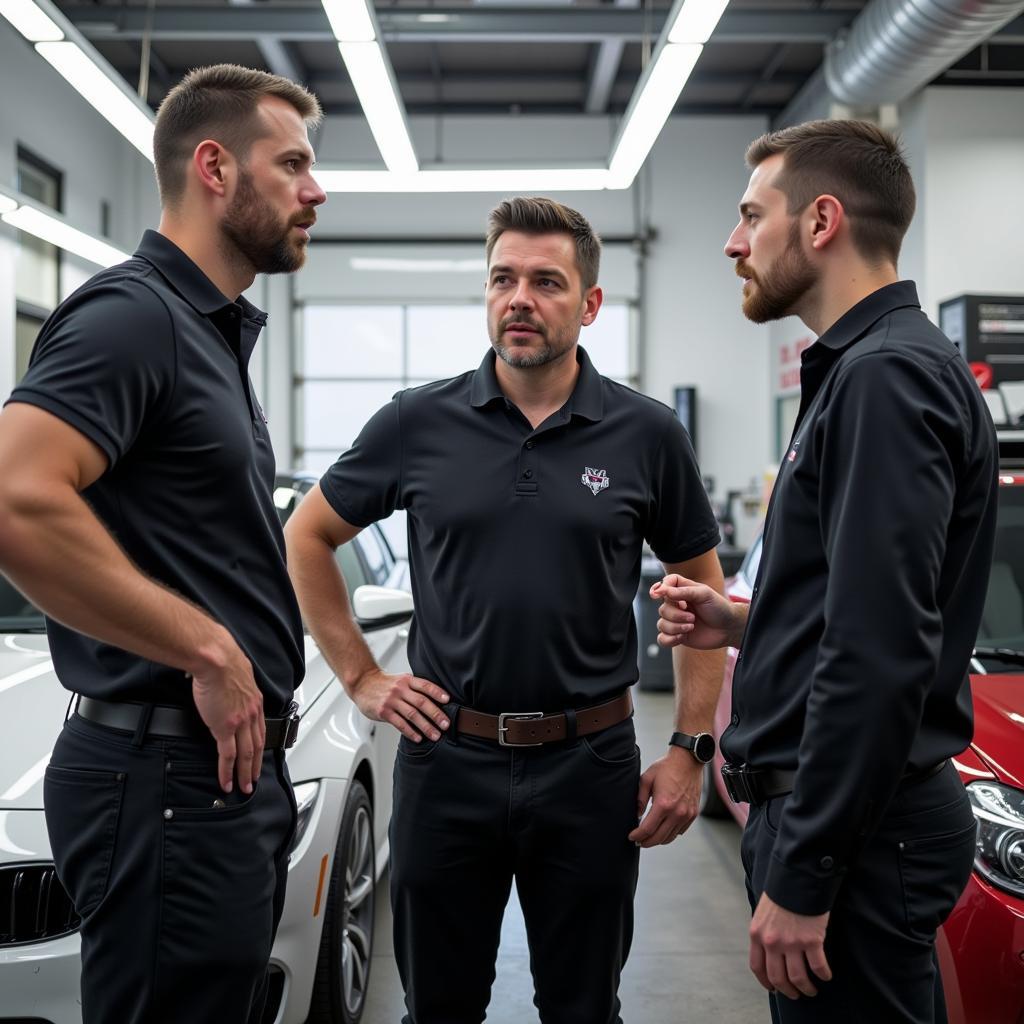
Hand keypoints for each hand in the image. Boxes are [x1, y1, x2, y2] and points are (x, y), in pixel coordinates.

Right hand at [190, 634, 264, 795]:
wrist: (217, 659)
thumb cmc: (223, 660)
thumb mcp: (236, 674)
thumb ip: (233, 686)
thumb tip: (222, 686)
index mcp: (255, 701)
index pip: (260, 730)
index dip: (260, 746)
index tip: (258, 757)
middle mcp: (252, 714)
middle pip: (257, 746)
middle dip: (256, 766)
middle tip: (254, 780)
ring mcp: (240, 723)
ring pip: (246, 755)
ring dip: (245, 774)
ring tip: (243, 787)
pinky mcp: (225, 727)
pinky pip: (227, 755)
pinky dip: (227, 771)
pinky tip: (226, 781)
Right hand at [351, 669, 449, 742]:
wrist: (362, 683)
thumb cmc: (384, 684)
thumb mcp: (401, 680)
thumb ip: (415, 688)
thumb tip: (435, 701)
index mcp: (407, 680)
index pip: (425, 686)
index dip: (437, 693)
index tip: (448, 701)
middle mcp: (400, 689)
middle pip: (421, 702)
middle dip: (436, 714)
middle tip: (445, 724)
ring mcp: (391, 701)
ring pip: (412, 715)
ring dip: (426, 726)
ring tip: (435, 735)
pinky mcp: (383, 712)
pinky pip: (400, 723)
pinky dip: (410, 732)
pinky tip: (418, 737)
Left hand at [628, 747, 702, 846]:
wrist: (688, 760)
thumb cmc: (667, 767)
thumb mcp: (647, 779)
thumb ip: (640, 799)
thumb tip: (637, 815)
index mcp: (663, 804)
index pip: (647, 829)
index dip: (637, 835)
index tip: (631, 837)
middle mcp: (677, 812)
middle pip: (659, 837)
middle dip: (646, 842)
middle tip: (639, 842)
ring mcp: (687, 814)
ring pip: (670, 837)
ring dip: (659, 840)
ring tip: (650, 837)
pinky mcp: (693, 813)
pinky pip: (681, 831)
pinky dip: (671, 833)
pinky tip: (664, 829)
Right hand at [651, 574, 739, 649]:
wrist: (729, 628)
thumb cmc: (719, 608)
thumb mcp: (704, 594)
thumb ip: (683, 591)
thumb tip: (663, 590)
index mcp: (682, 591)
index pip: (665, 585)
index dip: (659, 588)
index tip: (657, 594)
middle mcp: (677, 605)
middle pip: (662, 609)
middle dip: (676, 615)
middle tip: (692, 617)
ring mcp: (677, 621)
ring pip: (661, 624)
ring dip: (676, 627)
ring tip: (691, 626)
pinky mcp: (678, 636)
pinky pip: (662, 639)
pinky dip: (670, 639)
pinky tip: (682, 636)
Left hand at [749, 893, 831, 998]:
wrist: (797, 877)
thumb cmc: (781, 893)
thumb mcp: (763, 912)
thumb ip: (764, 932)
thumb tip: (768, 951)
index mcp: (756, 934)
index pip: (758, 967)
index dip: (766, 982)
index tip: (774, 990)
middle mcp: (771, 942)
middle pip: (778, 978)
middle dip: (788, 991)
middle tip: (797, 994)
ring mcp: (791, 943)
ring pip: (798, 978)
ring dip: (807, 988)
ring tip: (812, 990)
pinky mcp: (811, 941)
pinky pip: (818, 967)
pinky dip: (824, 975)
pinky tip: (826, 976)